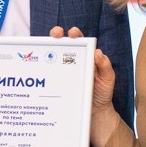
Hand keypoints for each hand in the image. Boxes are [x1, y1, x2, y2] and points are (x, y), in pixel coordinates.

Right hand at [49, 26, 119, 146]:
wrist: (95, 114)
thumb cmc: (102, 93)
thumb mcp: (107, 79)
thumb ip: (105, 66)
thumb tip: (98, 52)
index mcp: (86, 57)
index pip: (79, 42)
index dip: (74, 34)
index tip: (72, 32)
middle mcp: (72, 62)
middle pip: (62, 44)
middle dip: (57, 35)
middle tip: (56, 34)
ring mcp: (63, 72)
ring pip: (52, 57)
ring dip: (47, 49)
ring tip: (44, 46)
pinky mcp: (56, 83)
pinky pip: (49, 74)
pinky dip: (42, 69)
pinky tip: (38, 66)